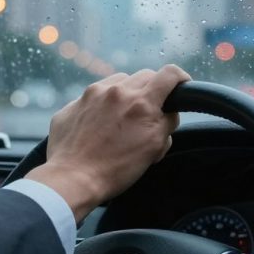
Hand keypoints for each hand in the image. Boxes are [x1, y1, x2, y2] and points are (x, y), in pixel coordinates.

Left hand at [26, 64, 190, 221]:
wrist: (72, 179)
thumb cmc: (115, 170)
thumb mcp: (153, 149)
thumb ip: (166, 123)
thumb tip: (169, 112)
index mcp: (141, 103)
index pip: (169, 74)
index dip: (180, 77)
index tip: (181, 84)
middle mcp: (117, 91)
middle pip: (145, 76)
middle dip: (153, 90)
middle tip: (150, 111)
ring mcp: (92, 94)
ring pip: (119, 81)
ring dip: (126, 94)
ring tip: (122, 118)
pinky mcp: (74, 103)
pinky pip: (95, 95)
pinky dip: (103, 104)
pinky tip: (99, 126)